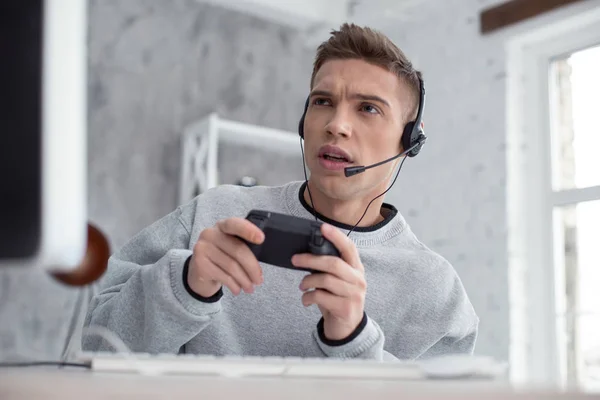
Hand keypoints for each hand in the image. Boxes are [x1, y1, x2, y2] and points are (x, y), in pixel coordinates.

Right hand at [188, 217, 264, 297]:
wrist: (198, 272)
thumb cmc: (221, 258)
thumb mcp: (231, 247)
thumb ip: (243, 247)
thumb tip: (259, 266)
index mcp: (222, 226)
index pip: (235, 224)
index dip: (248, 230)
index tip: (261, 239)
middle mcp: (210, 234)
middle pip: (238, 250)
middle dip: (252, 268)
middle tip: (259, 280)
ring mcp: (202, 248)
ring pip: (232, 266)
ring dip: (244, 280)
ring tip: (249, 288)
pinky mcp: (200, 264)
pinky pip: (224, 276)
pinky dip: (234, 285)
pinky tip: (237, 289)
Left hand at [291, 223, 366, 340]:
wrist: (347, 328)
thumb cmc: (338, 299)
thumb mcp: (337, 281)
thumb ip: (329, 269)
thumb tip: (306, 254)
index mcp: (356, 268)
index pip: (349, 248)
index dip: (336, 236)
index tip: (322, 227)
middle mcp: (358, 280)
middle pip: (333, 263)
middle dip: (310, 260)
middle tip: (295, 260)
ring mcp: (354, 294)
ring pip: (326, 280)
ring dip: (307, 281)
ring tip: (302, 286)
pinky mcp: (345, 308)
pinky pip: (321, 297)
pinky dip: (308, 297)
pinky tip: (306, 300)